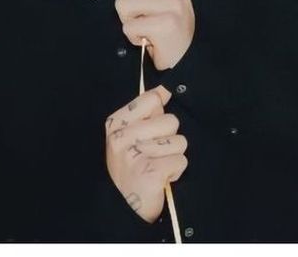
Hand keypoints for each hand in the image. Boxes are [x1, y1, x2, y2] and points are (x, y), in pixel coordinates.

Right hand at [104, 85, 187, 223]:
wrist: (122, 208)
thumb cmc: (131, 166)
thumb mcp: (129, 136)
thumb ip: (147, 112)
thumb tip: (165, 89)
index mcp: (116, 123)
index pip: (152, 99)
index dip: (158, 114)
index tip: (150, 130)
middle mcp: (122, 137)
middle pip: (171, 121)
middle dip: (169, 138)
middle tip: (153, 153)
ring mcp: (135, 155)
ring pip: (179, 141)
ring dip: (173, 156)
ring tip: (158, 165)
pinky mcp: (151, 173)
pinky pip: (181, 161)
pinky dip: (175, 171)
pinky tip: (162, 177)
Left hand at [116, 0, 194, 70]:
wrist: (187, 59)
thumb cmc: (168, 27)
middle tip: (140, 13)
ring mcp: (173, 6)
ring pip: (123, 4)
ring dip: (128, 21)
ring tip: (144, 27)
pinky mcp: (165, 25)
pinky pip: (128, 26)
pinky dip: (133, 36)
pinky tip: (148, 39)